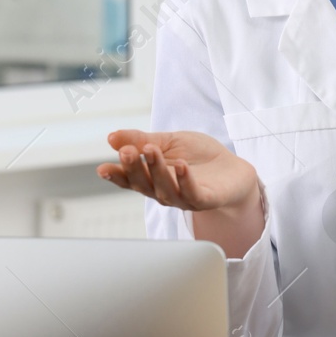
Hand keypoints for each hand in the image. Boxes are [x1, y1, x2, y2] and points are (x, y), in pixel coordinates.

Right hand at [97, 129, 259, 216]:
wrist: (233, 169)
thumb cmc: (199, 156)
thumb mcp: (168, 142)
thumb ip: (142, 140)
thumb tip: (111, 137)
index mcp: (152, 178)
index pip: (129, 179)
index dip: (116, 175)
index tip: (102, 168)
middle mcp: (164, 192)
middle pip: (144, 184)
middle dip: (134, 168)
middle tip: (127, 152)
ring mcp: (184, 198)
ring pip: (165, 188)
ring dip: (156, 170)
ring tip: (151, 151)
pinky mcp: (206, 200)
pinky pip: (193, 193)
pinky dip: (185, 181)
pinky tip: (180, 166)